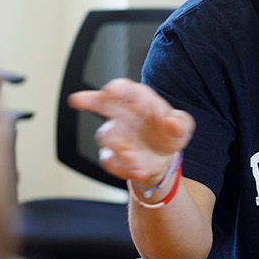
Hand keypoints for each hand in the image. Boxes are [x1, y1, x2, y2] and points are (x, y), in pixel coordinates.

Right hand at [67, 78, 193, 186]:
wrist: (162, 158)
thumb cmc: (167, 134)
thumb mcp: (181, 127)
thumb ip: (180, 124)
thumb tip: (173, 123)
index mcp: (139, 101)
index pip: (127, 90)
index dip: (118, 88)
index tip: (111, 90)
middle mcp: (122, 115)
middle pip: (101, 103)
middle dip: (88, 100)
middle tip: (77, 100)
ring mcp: (115, 136)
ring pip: (107, 137)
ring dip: (118, 145)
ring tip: (133, 156)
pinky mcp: (112, 156)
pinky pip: (110, 160)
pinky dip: (121, 166)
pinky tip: (137, 170)